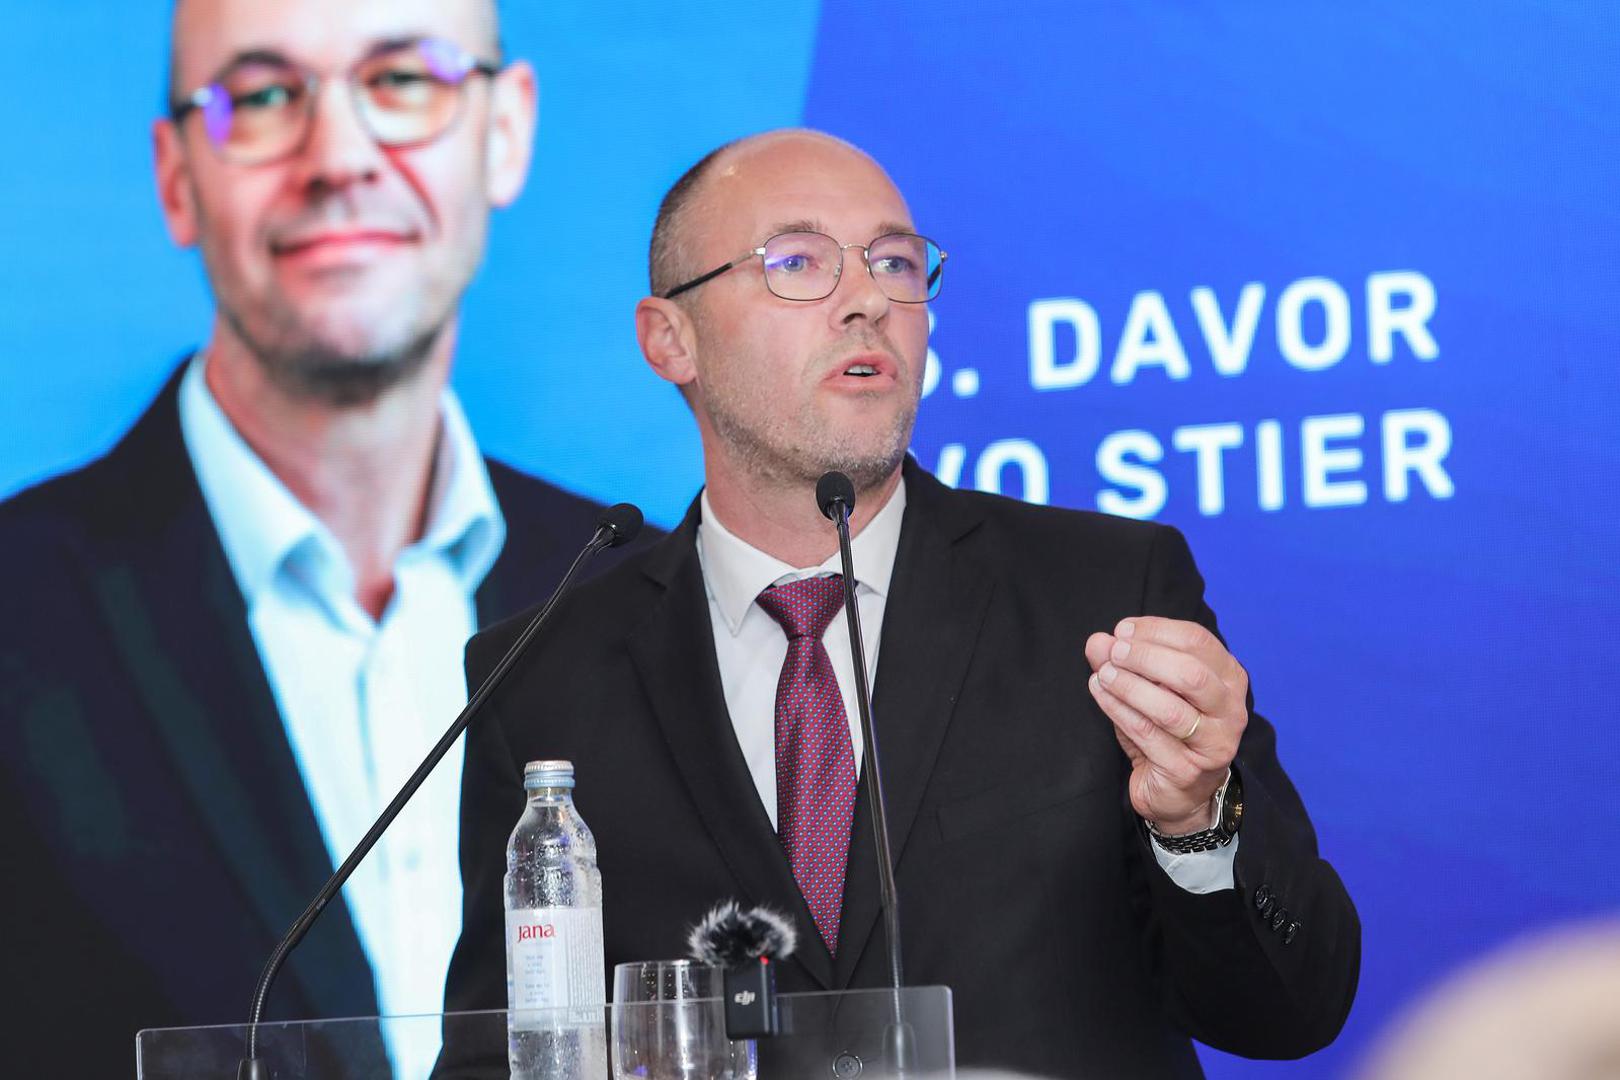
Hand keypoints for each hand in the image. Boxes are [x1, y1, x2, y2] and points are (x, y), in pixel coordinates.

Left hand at [1085, 617, 1247, 834]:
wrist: (1178, 792)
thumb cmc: (1167, 730)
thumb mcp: (1149, 688)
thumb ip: (1125, 662)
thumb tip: (1098, 641)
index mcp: (1229, 679)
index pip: (1197, 641)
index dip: (1156, 630)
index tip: (1122, 631)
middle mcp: (1230, 711)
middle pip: (1190, 674)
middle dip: (1145, 657)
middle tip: (1113, 652)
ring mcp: (1213, 743)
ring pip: (1170, 709)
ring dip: (1130, 686)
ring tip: (1103, 674)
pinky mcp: (1188, 770)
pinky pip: (1148, 735)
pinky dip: (1120, 711)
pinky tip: (1101, 694)